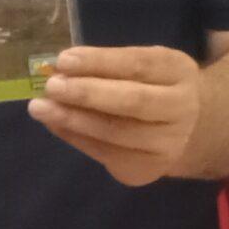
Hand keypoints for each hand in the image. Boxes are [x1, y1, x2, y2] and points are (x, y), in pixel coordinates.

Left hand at [28, 45, 202, 187]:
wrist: (187, 129)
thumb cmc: (153, 87)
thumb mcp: (142, 67)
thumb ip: (109, 66)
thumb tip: (61, 70)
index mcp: (179, 72)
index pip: (139, 64)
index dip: (100, 62)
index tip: (64, 60)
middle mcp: (181, 109)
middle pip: (134, 101)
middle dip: (88, 93)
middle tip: (52, 86)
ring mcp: (168, 144)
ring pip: (117, 132)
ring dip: (74, 120)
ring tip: (41, 108)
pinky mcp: (148, 169)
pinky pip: (106, 153)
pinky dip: (77, 137)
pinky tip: (56, 125)